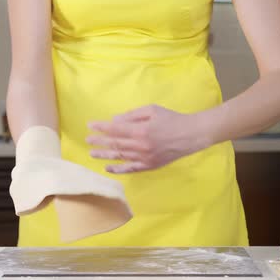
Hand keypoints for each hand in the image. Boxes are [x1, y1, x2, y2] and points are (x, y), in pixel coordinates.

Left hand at [87, 105, 209, 173]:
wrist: (191, 135)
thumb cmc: (172, 119)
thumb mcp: (152, 110)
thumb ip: (132, 115)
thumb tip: (115, 121)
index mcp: (141, 130)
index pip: (115, 129)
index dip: (101, 127)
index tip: (90, 125)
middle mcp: (140, 146)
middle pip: (115, 144)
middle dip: (99, 142)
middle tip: (87, 140)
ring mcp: (145, 158)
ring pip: (120, 157)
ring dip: (104, 155)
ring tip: (92, 153)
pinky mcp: (150, 165)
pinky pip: (131, 169)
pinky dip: (118, 169)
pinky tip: (108, 167)